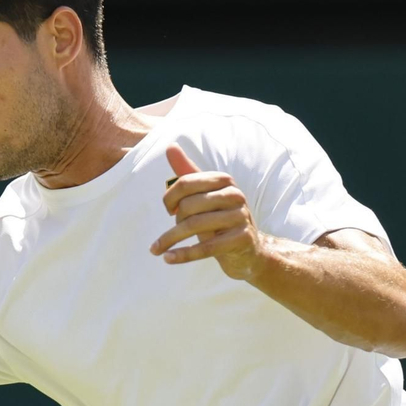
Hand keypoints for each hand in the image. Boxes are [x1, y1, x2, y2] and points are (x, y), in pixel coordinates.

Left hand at [150, 145, 266, 280]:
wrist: (249, 250)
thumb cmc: (219, 220)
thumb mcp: (204, 196)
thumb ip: (187, 173)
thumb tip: (170, 146)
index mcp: (224, 180)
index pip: (185, 183)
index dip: (169, 198)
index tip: (168, 210)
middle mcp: (234, 195)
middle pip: (188, 205)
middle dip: (173, 221)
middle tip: (171, 233)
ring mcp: (240, 217)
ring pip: (194, 226)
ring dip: (170, 240)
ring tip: (156, 250)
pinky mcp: (241, 239)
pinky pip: (205, 248)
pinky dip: (183, 255)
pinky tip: (167, 259)